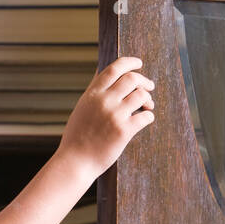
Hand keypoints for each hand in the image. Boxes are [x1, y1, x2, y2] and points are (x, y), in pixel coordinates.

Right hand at [56, 56, 154, 181]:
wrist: (75, 161)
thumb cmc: (78, 136)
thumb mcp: (82, 108)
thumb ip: (94, 92)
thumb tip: (102, 73)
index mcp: (92, 94)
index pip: (114, 69)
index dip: (129, 62)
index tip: (139, 63)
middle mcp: (104, 101)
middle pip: (132, 79)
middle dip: (144, 81)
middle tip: (149, 87)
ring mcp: (114, 115)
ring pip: (141, 95)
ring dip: (148, 99)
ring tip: (148, 106)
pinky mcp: (124, 131)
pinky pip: (146, 116)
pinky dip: (149, 116)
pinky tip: (144, 119)